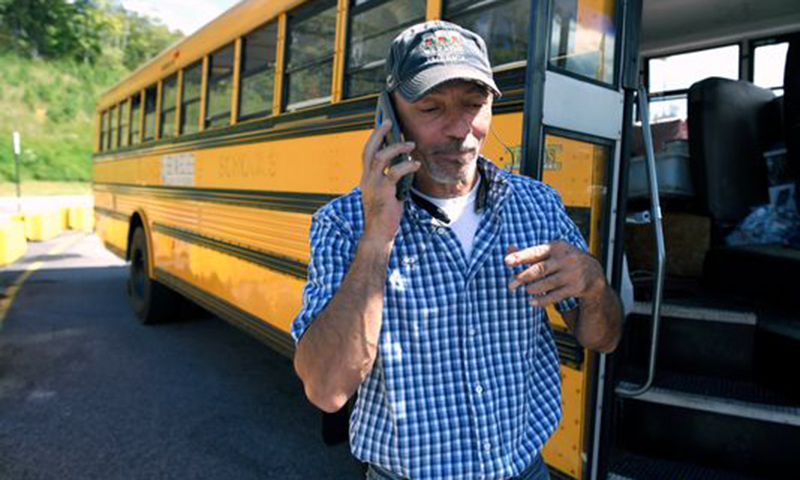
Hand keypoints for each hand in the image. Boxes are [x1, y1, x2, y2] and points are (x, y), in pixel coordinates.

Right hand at [360, 120, 420, 244]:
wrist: (378, 234)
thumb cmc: (384, 216)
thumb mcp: (386, 194)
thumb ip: (391, 180)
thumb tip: (405, 166)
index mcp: (366, 179)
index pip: (367, 153)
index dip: (374, 138)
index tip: (383, 125)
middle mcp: (367, 179)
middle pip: (369, 150)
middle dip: (378, 133)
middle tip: (389, 122)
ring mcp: (373, 185)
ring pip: (380, 157)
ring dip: (397, 148)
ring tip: (411, 144)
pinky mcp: (383, 191)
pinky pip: (394, 172)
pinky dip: (407, 166)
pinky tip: (416, 164)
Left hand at [504, 241, 605, 307]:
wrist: (593, 272)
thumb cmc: (564, 260)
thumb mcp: (551, 252)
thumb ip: (530, 252)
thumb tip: (508, 249)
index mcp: (557, 247)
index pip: (535, 252)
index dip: (520, 257)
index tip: (506, 262)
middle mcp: (565, 259)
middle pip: (540, 269)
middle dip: (523, 277)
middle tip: (510, 284)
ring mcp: (572, 274)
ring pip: (548, 283)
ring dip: (533, 288)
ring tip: (525, 290)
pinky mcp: (576, 287)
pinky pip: (556, 296)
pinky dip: (542, 300)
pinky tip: (531, 302)